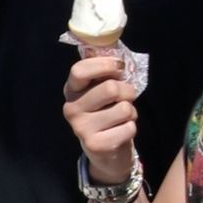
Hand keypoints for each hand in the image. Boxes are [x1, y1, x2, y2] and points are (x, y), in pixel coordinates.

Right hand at [63, 54, 138, 185]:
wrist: (106, 153)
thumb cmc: (107, 112)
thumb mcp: (101, 89)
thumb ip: (105, 71)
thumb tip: (114, 49)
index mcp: (71, 91)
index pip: (79, 70)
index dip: (104, 65)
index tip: (119, 67)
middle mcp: (71, 109)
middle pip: (110, 88)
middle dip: (127, 90)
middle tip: (126, 97)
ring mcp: (81, 128)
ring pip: (123, 108)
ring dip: (131, 111)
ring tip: (122, 117)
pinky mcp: (96, 145)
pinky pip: (129, 127)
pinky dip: (131, 128)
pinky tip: (121, 132)